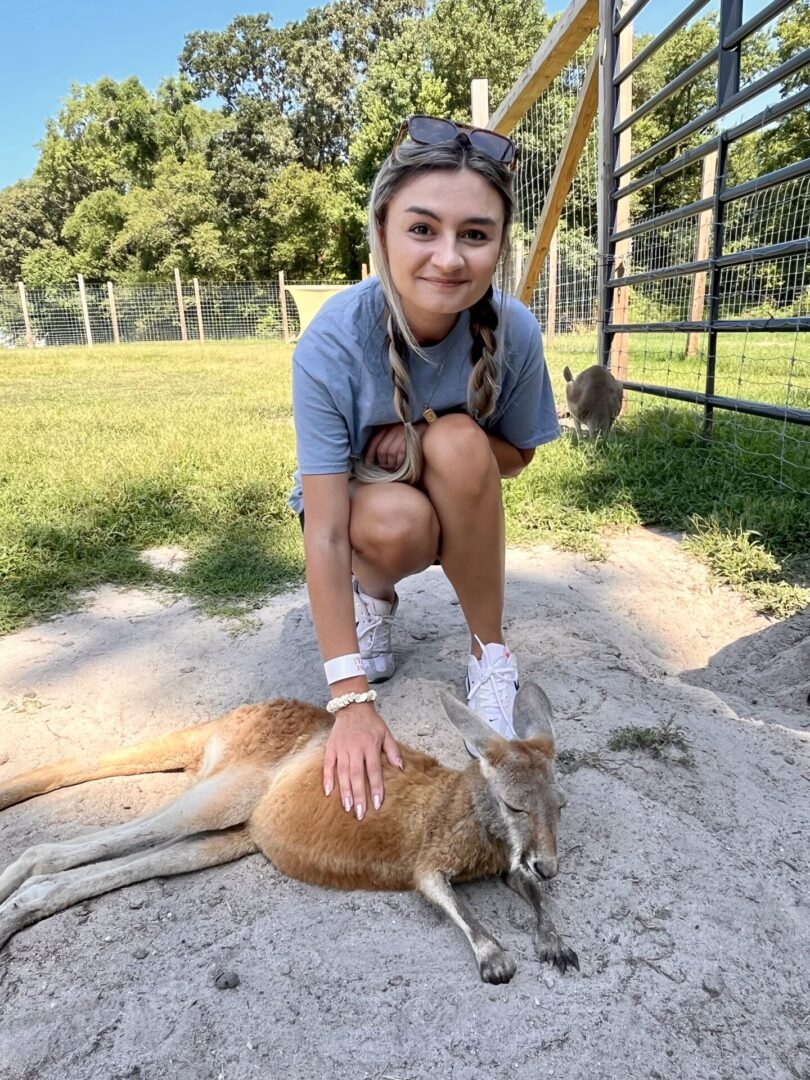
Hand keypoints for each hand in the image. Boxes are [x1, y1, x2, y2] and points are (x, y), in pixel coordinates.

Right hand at [323, 701, 402, 818]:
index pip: (374, 770)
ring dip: (345, 791)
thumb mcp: (386, 733)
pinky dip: (327, 778)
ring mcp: (341, 748)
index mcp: (370, 745)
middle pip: (357, 775)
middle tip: (359, 813)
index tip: (377, 804)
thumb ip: (392, 750)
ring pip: (342, 772)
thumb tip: (400, 768)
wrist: (352, 706)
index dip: (376, 788)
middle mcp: (355, 748)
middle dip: (359, 795)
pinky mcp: (331, 747)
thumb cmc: (371, 723)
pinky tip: (328, 792)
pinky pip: (327, 764)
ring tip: (347, 807)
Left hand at [364, 421, 425, 472]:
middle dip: (382, 462)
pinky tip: (400, 466)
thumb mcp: (395, 433)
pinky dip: (399, 462)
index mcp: (387, 427)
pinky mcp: (411, 438)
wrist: (426, 425)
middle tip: (386, 468)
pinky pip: (401, 453)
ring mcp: (402, 433)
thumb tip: (373, 457)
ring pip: (391, 453)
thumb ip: (385, 441)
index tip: (369, 463)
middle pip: (382, 450)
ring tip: (393, 469)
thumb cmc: (408, 432)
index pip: (374, 441)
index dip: (370, 454)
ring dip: (391, 464)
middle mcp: (393, 429)